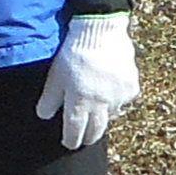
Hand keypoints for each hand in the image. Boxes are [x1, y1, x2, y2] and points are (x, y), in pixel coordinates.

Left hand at [35, 10, 140, 148]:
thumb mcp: (55, 76)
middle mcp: (100, 105)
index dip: (71, 140)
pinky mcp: (131, 86)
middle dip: (88, 136)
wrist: (99, 31)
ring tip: (96, 110)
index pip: (75, 132)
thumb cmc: (73, 53)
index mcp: (79, 103)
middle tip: (84, 137)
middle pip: (96, 131)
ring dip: (103, 116)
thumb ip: (49, 99)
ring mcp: (118, 97)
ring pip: (111, 115)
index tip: (68, 143)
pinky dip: (117, 99)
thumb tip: (44, 116)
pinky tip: (110, 90)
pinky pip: (124, 100)